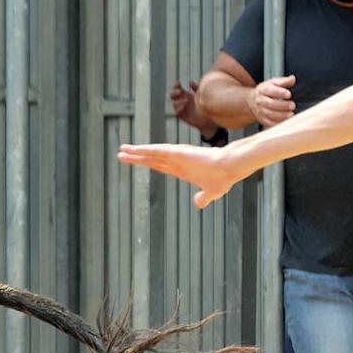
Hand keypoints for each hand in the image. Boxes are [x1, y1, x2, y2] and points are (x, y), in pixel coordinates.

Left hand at [117, 142, 240, 208]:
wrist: (230, 168)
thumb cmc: (224, 178)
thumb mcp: (211, 192)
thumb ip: (203, 198)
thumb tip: (198, 203)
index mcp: (182, 169)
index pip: (159, 166)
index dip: (147, 163)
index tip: (137, 161)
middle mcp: (176, 161)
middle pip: (151, 158)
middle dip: (136, 157)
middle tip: (121, 154)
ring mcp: (176, 155)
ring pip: (151, 153)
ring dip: (136, 152)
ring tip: (122, 150)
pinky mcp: (178, 152)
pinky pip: (157, 150)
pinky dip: (145, 150)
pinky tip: (134, 149)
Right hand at [170, 80, 217, 139]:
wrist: (208, 118)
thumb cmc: (205, 105)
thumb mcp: (202, 94)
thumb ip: (196, 87)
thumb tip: (190, 82)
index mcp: (185, 95)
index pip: (177, 88)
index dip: (176, 85)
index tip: (178, 83)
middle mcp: (182, 101)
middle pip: (172, 96)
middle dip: (174, 93)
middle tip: (180, 92)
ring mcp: (181, 109)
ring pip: (174, 104)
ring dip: (178, 101)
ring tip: (186, 101)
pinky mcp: (182, 116)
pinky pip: (176, 113)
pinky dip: (178, 109)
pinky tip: (183, 107)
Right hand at [246, 74, 295, 127]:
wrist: (252, 100)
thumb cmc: (266, 91)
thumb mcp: (273, 82)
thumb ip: (284, 81)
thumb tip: (292, 79)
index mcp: (263, 90)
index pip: (271, 91)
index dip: (280, 93)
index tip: (289, 94)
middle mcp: (261, 101)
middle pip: (270, 104)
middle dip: (282, 106)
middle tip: (292, 105)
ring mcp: (260, 111)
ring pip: (270, 114)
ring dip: (281, 116)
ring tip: (291, 114)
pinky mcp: (262, 119)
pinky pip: (269, 123)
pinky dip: (277, 123)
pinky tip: (286, 121)